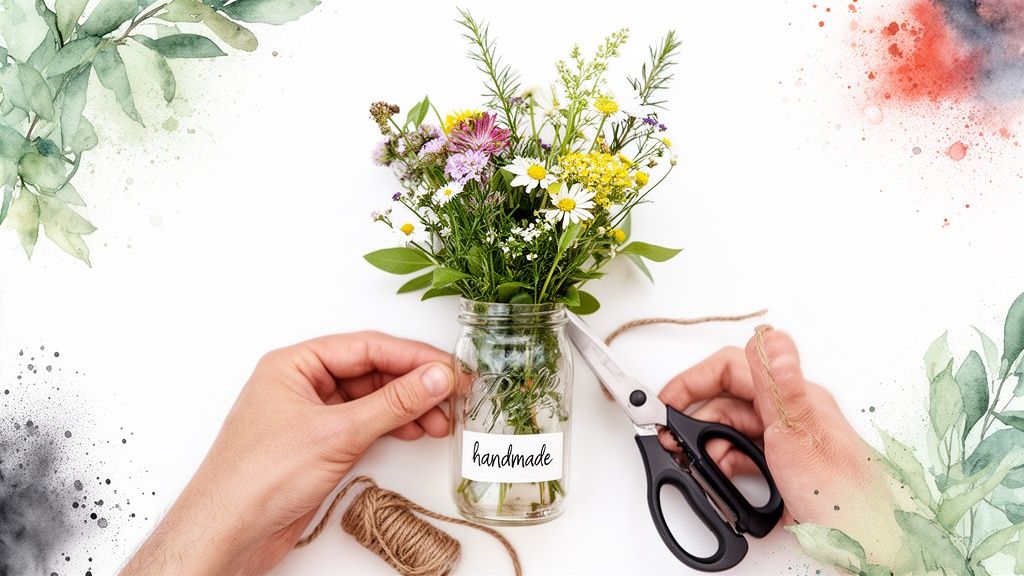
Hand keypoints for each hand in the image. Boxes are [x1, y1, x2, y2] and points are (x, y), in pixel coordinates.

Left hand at [121, 332, 453, 575]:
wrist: (227, 533)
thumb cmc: (257, 478)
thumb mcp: (336, 433)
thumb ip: (392, 404)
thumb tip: (434, 378)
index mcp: (295, 364)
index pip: (367, 347)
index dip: (414, 357)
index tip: (450, 368)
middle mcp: (302, 384)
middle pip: (372, 371)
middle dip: (415, 383)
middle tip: (454, 393)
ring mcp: (311, 415)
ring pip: (372, 399)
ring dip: (409, 408)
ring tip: (442, 419)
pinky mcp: (319, 445)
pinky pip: (365, 424)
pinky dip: (393, 427)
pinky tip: (416, 431)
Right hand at [659, 326, 898, 563]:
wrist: (874, 543)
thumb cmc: (846, 495)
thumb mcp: (798, 434)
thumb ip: (777, 383)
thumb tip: (766, 335)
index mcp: (792, 394)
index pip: (730, 368)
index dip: (693, 381)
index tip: (666, 403)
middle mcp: (788, 413)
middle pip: (725, 403)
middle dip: (696, 423)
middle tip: (675, 444)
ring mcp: (784, 444)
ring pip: (730, 435)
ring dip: (710, 453)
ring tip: (705, 472)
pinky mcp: (782, 472)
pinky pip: (741, 463)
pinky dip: (725, 473)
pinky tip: (725, 486)